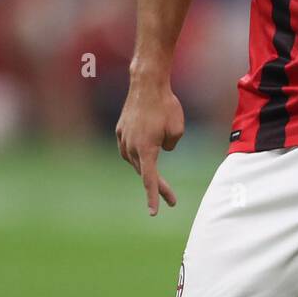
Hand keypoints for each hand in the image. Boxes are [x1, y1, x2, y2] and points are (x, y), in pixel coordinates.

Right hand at [115, 77, 184, 214]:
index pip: (149, 180)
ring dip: (148, 163)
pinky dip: (139, 150)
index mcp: (146, 150)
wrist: (146, 84)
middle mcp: (131, 147)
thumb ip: (171, 146)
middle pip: (145, 172)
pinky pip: (130, 147)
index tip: (154, 212)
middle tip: (172, 200)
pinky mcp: (120, 131)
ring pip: (136, 160)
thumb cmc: (166, 105)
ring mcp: (123, 139)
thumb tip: (162, 150)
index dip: (153, 197)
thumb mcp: (178, 130)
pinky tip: (147, 144)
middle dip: (159, 185)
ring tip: (161, 156)